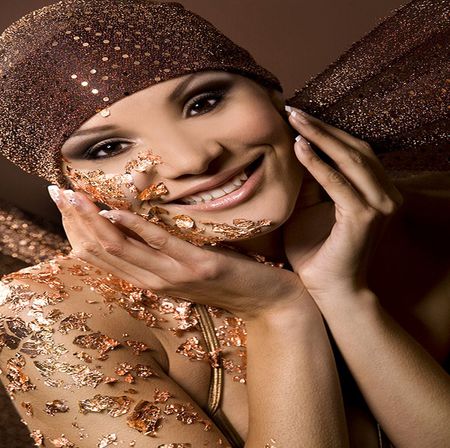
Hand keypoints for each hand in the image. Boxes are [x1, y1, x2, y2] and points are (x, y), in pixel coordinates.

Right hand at [48, 187, 309, 320]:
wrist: (269, 302)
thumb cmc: (230, 281)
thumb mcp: (190, 268)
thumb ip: (164, 254)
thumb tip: (140, 229)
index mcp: (152, 282)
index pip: (103, 259)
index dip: (79, 232)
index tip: (62, 206)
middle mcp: (157, 282)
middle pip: (105, 252)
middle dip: (77, 222)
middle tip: (56, 193)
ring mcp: (177, 276)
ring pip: (124, 249)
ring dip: (95, 222)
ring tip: (73, 198)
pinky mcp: (201, 266)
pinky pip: (162, 243)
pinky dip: (137, 227)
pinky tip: (118, 212)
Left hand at [282, 107, 403, 300]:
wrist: (330, 290)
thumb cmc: (317, 252)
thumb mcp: (310, 209)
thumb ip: (309, 183)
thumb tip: (295, 152)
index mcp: (375, 192)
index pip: (353, 152)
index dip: (328, 131)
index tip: (300, 116)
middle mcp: (384, 195)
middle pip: (354, 149)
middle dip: (322, 127)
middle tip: (293, 109)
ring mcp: (379, 205)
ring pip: (350, 159)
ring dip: (320, 136)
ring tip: (294, 119)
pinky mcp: (364, 217)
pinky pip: (338, 183)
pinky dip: (318, 164)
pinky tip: (298, 147)